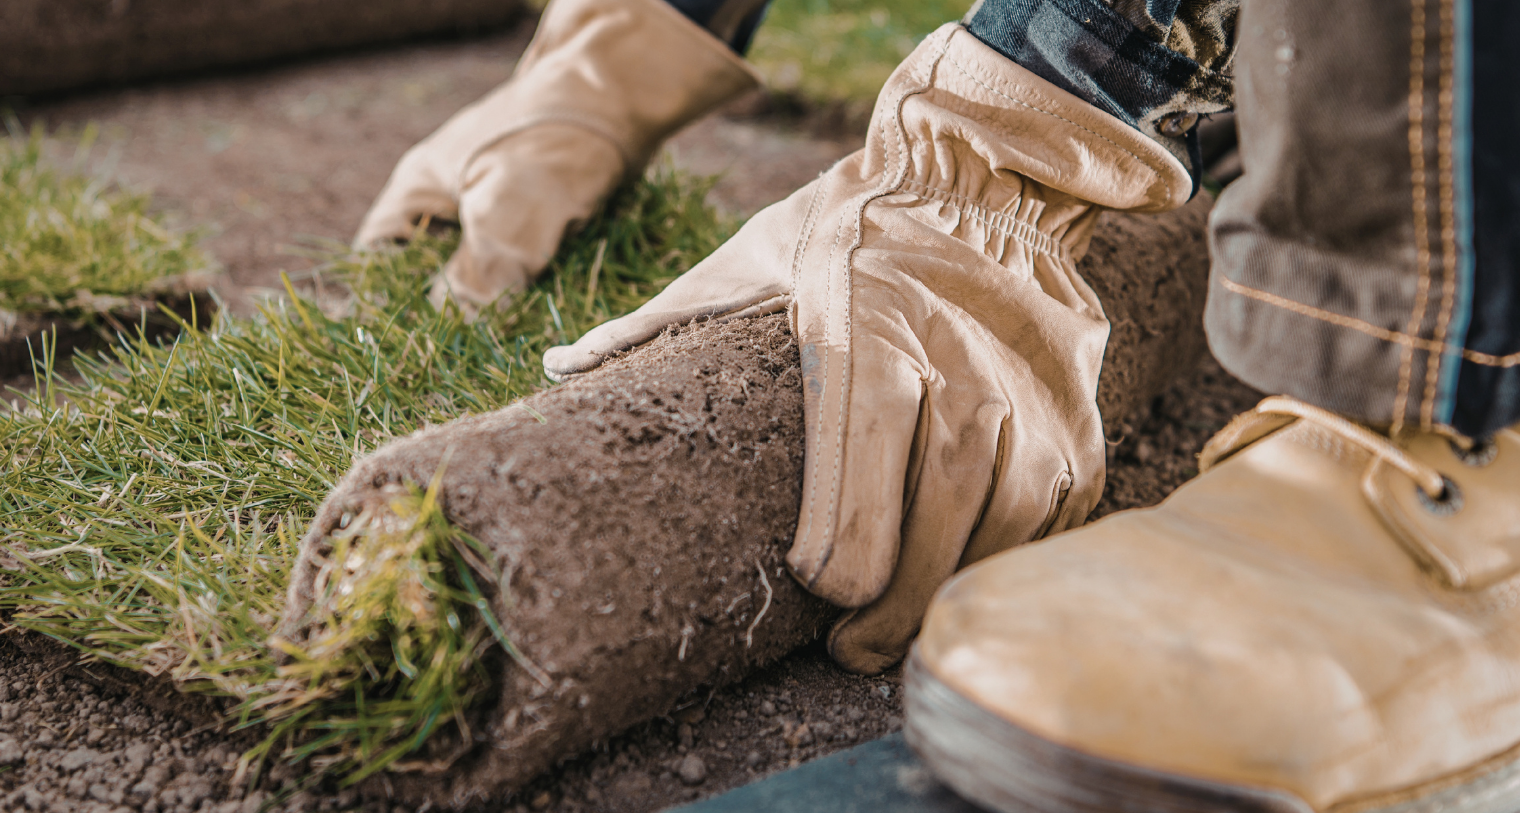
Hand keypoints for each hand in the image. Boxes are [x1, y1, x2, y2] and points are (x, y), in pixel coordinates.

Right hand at [353, 0, 758, 316]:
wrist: (622, 93)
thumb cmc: (552, 146)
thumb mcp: (504, 220)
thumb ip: (475, 279)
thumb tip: (456, 330)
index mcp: (420, 191)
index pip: (379, 259)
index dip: (391, 304)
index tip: (415, 350)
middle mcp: (451, 197)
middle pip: (432, 268)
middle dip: (451, 310)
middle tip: (470, 358)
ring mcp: (496, 200)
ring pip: (483, 267)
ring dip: (499, 303)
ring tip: (510, 346)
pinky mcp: (541, 209)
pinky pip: (525, 258)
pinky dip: (534, 284)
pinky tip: (547, 312)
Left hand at [546, 23, 1190, 672]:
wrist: (986, 178)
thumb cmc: (854, 225)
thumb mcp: (752, 257)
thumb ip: (663, 320)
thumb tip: (559, 365)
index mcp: (868, 341)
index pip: (855, 488)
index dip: (831, 563)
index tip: (812, 587)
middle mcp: (958, 372)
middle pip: (930, 526)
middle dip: (889, 609)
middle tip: (853, 650)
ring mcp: (1028, 397)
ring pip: (999, 529)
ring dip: (950, 595)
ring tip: (904, 632)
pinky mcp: (1076, 416)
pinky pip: (1053, 513)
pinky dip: (1011, 558)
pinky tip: (967, 576)